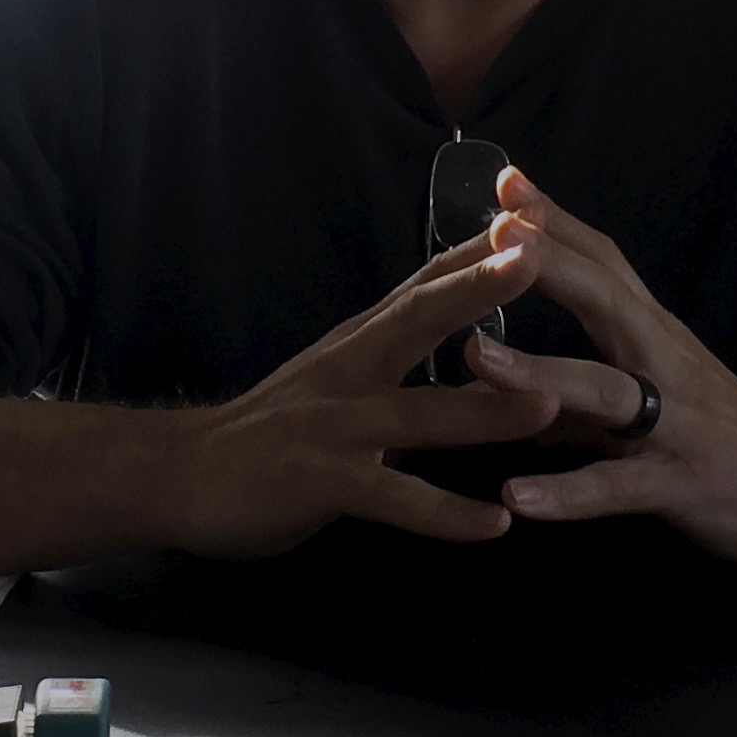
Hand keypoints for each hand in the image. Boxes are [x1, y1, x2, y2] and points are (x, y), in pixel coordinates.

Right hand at [166, 234, 559, 558]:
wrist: (186, 472)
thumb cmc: (276, 425)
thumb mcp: (341, 372)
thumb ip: (398, 349)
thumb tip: (468, 326)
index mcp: (362, 339)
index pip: (426, 280)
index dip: (478, 247)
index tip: (532, 212)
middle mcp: (351, 368)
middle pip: (420, 317)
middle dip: (480, 286)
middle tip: (538, 255)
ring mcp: (334, 424)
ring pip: (418, 413)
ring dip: (486, 410)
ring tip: (550, 405)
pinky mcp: (321, 480)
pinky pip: (393, 498)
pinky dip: (444, 513)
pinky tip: (493, 524)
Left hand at [461, 169, 736, 572]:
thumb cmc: (721, 435)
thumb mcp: (652, 394)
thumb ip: (574, 383)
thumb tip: (494, 372)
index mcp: (655, 335)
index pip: (606, 263)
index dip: (558, 222)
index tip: (505, 180)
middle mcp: (665, 364)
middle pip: (607, 299)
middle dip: (551, 263)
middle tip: (494, 231)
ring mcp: (675, 423)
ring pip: (605, 390)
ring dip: (538, 371)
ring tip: (475, 355)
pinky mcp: (680, 485)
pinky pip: (618, 487)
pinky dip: (567, 493)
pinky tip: (516, 496)